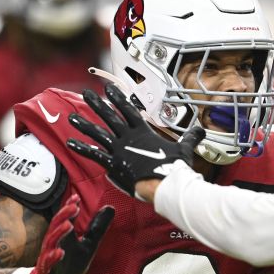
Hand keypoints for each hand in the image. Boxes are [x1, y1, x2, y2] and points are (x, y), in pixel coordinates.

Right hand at [30, 194, 114, 273]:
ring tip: (68, 225)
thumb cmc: (71, 263)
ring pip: (51, 241)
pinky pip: (48, 262)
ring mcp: (49, 255)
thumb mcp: (89, 245)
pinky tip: (61, 252)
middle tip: (73, 207)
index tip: (76, 198)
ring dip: (59, 232)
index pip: (65, 217)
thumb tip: (110, 207)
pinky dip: (53, 257)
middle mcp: (54, 243)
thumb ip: (97, 228)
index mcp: (64, 235)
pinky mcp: (47, 269)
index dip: (69, 207)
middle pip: (56, 225)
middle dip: (64, 215)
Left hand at [66, 83, 204, 197]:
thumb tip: (202, 131)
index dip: (118, 97)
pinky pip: (94, 154)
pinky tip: (70, 143)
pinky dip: (82, 148)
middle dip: (97, 104)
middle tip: (87, 94)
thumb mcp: (185, 150)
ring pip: (98, 133)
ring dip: (84, 125)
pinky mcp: (113, 164)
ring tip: (72, 117)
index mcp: (143, 131)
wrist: (165, 185)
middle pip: (110, 116)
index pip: (129, 109)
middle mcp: (128, 137)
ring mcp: (119, 150)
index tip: (109, 88)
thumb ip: (191, 138)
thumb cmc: (174, 168)